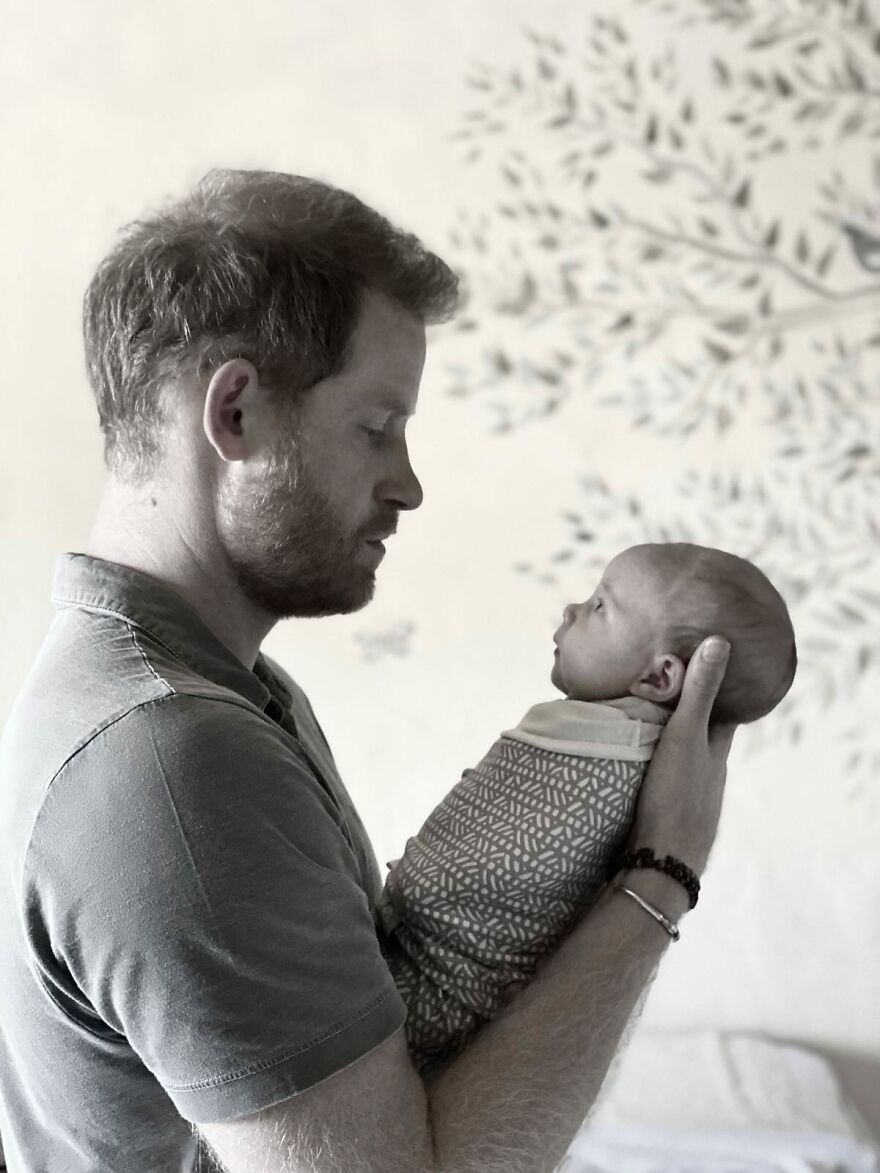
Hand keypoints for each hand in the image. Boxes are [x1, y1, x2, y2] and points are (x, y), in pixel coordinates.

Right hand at [629, 636, 737, 876]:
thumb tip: (720, 641)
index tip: (701, 659)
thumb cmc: (677, 797)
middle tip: (660, 681)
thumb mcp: (686, 736)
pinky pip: (658, 771)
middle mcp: (707, 770)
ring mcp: (686, 792)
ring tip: (638, 710)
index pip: (723, 707)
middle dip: (684, 706)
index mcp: (717, 749)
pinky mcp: (663, 808)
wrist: (661, 864)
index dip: (714, 683)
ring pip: (677, 753)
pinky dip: (648, 756)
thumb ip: (700, 692)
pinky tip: (627, 753)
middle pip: (699, 730)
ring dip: (663, 734)